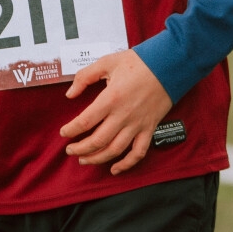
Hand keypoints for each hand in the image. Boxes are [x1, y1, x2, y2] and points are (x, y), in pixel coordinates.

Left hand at [58, 49, 173, 174]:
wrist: (169, 65)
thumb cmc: (138, 63)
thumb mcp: (107, 62)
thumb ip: (85, 76)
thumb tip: (69, 94)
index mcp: (111, 98)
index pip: (85, 121)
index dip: (71, 130)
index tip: (63, 132)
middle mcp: (123, 115)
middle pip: (97, 140)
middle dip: (80, 149)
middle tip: (70, 151)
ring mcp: (137, 125)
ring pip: (115, 150)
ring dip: (97, 158)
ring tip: (84, 160)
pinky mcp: (149, 129)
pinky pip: (138, 153)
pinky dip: (126, 165)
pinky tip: (114, 169)